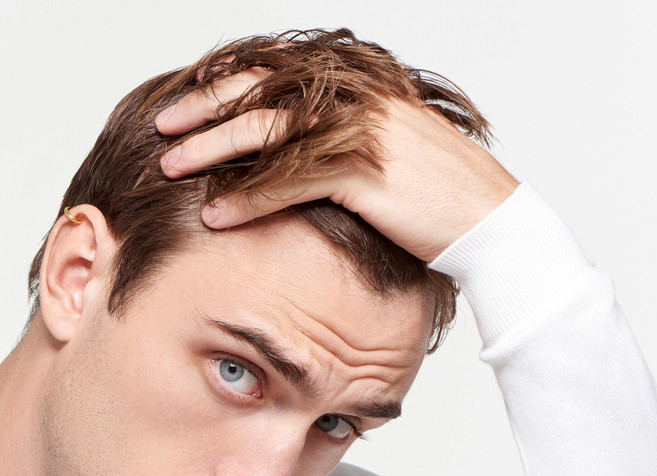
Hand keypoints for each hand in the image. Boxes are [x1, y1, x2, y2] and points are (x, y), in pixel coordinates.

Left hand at [155, 75, 519, 263]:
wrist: (492, 224)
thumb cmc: (435, 195)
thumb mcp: (387, 148)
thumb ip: (342, 134)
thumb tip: (295, 143)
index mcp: (362, 85)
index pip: (281, 69)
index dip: (230, 81)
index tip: (189, 98)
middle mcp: (358, 98)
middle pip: (263, 92)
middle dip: (206, 107)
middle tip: (164, 125)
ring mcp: (361, 133)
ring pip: (267, 133)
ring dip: (211, 150)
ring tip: (168, 166)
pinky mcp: (363, 175)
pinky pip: (288, 183)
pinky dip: (246, 199)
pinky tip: (214, 214)